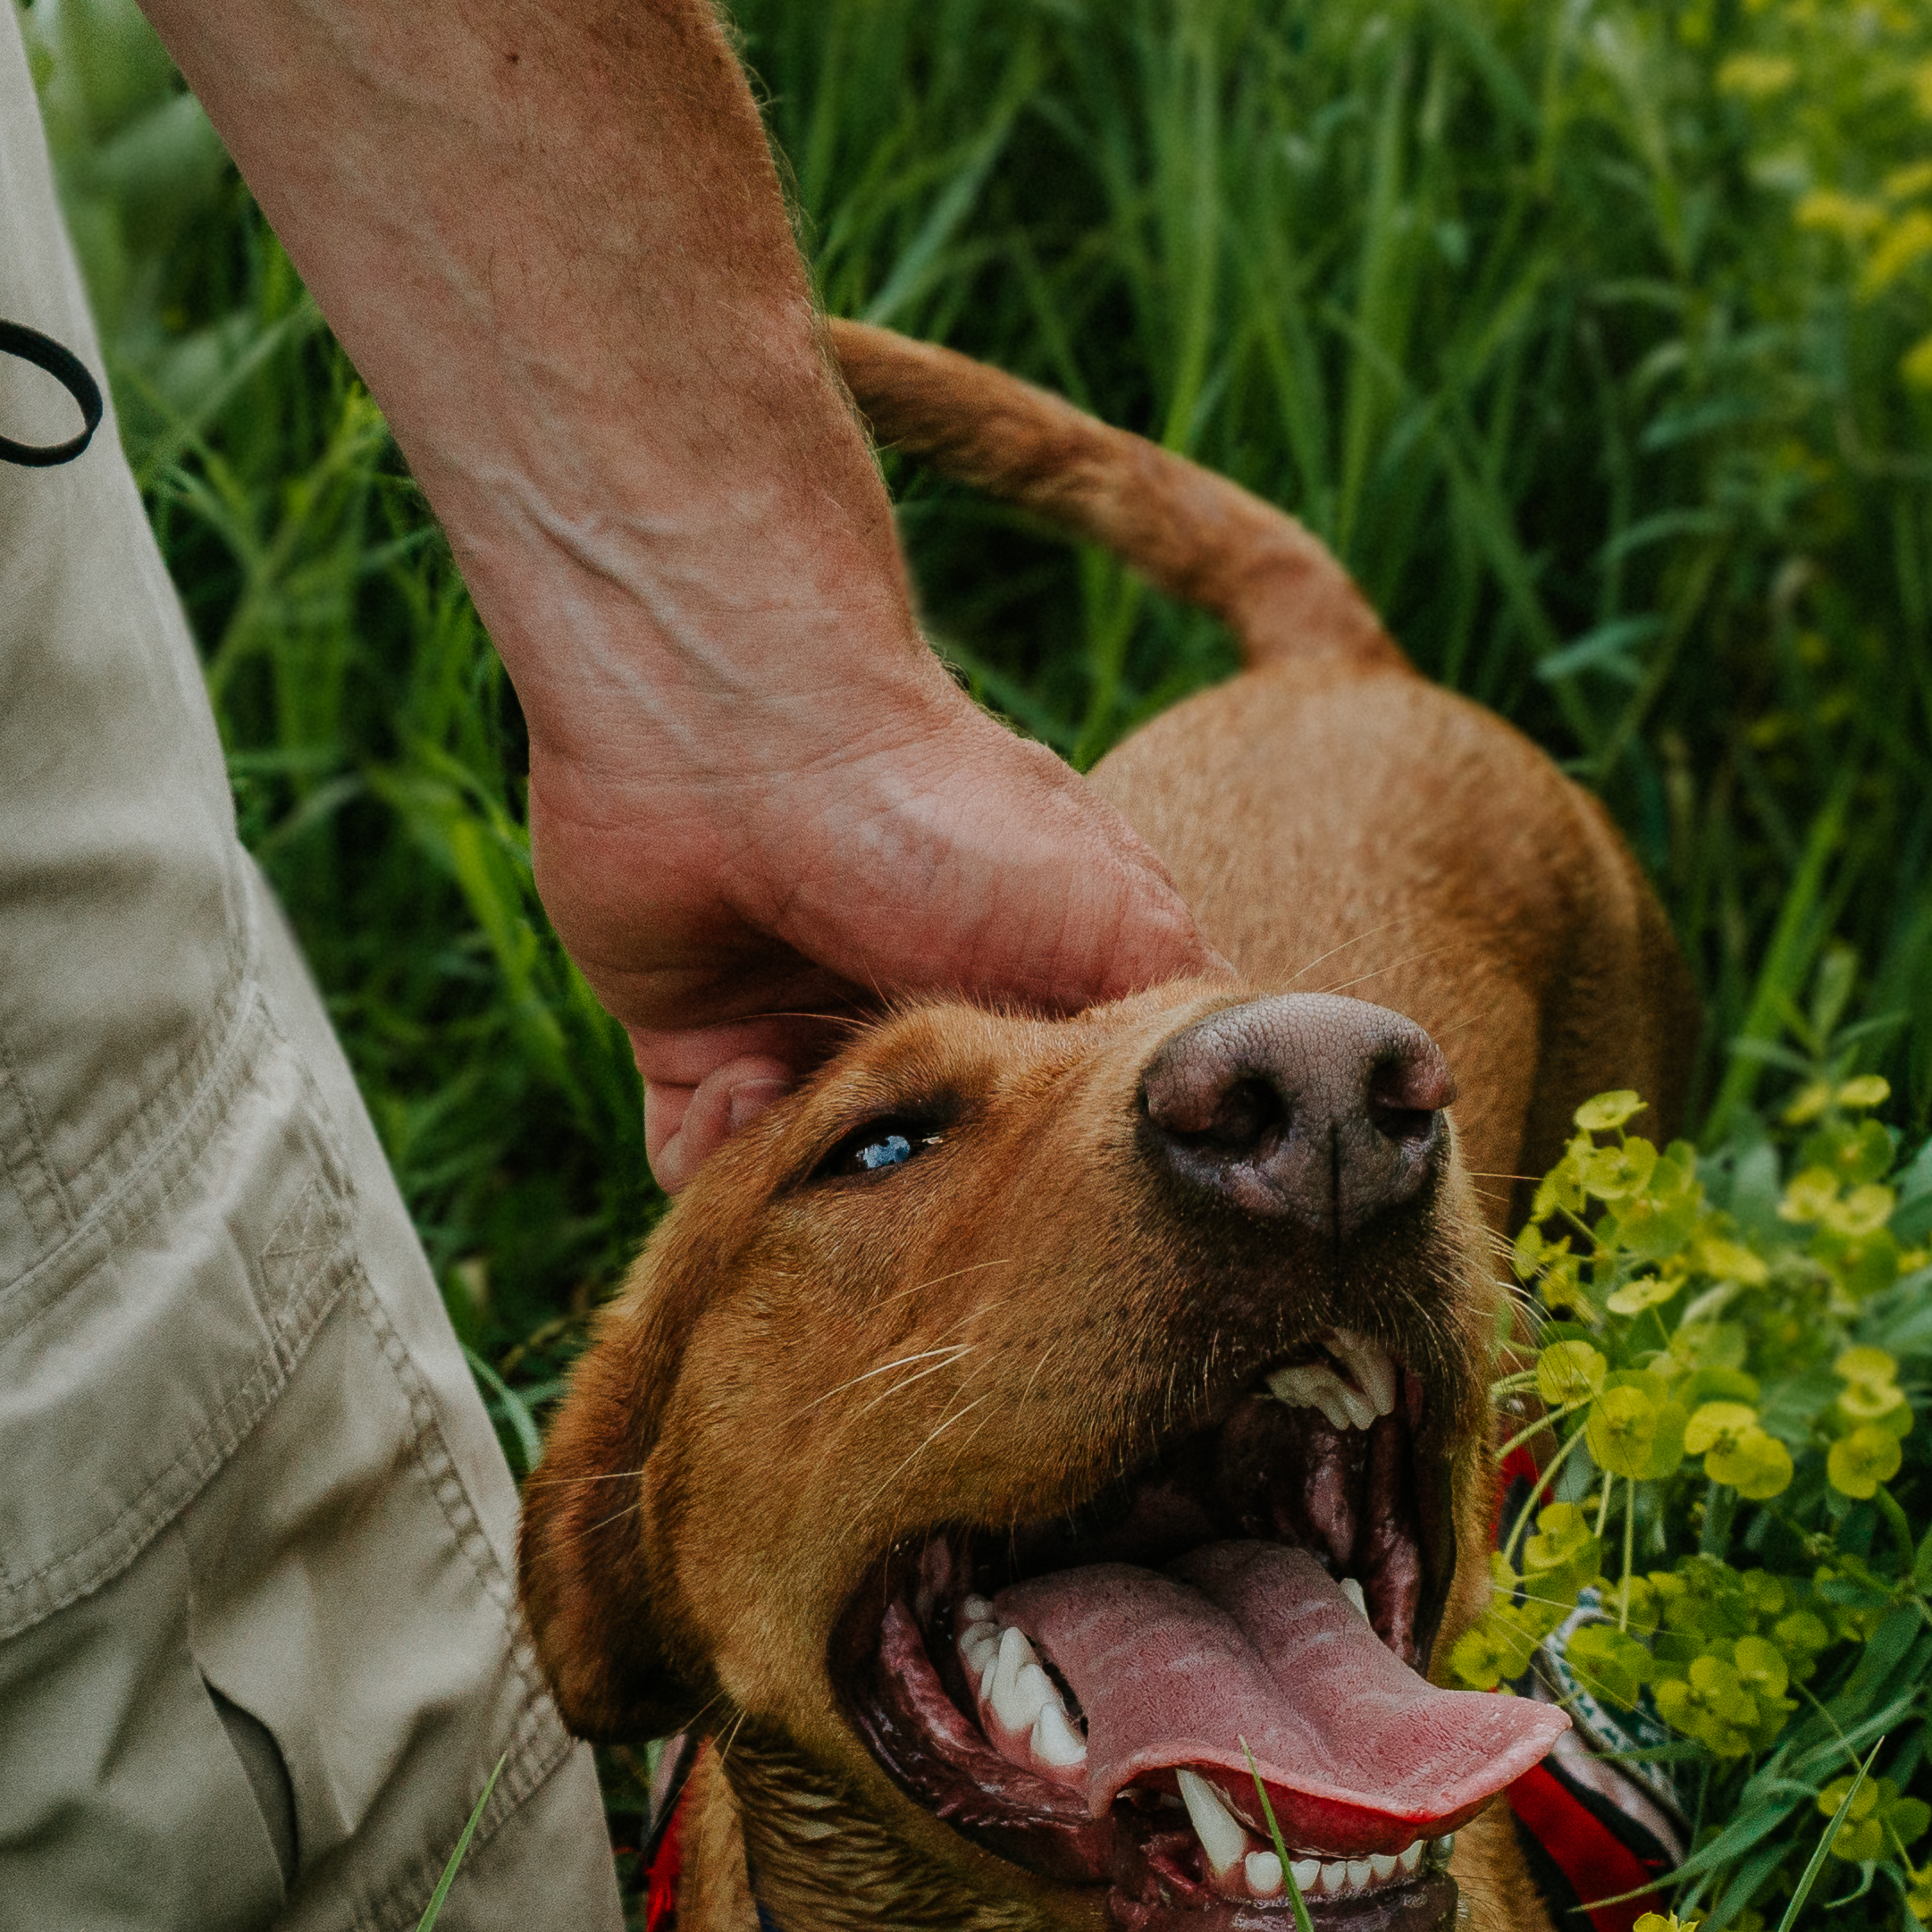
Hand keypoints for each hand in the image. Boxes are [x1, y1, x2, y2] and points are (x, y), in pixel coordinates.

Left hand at [530, 688, 1207, 1185]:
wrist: (734, 728)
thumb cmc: (945, 814)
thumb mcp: (1122, 924)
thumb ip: (1183, 1039)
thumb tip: (1237, 1142)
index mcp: (1031, 1008)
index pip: (1060, 1156)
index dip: (1052, 1194)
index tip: (1040, 1196)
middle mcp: (923, 1037)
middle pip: (933, 1196)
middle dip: (922, 1198)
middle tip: (910, 1140)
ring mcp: (807, 1050)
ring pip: (822, 1202)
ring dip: (813, 1173)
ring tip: (803, 1084)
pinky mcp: (695, 1059)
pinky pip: (708, 1179)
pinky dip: (718, 1158)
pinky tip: (733, 1078)